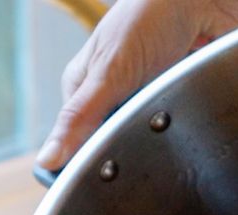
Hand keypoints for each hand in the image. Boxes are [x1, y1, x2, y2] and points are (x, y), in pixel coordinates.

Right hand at [37, 0, 237, 170]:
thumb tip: (47, 160)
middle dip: (132, 146)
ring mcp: (147, 97)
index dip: (90, 161)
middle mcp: (113, 94)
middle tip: (146, 130)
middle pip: (114, 143)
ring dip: (163, 135)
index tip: (106, 175)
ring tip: (171, 113)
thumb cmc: (151, 16)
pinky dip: (187, 126)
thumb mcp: (108, 71)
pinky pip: (180, 130)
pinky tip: (190, 113)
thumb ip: (79, 118)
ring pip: (149, 140)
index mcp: (84, 86)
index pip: (77, 142)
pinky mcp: (178, 99)